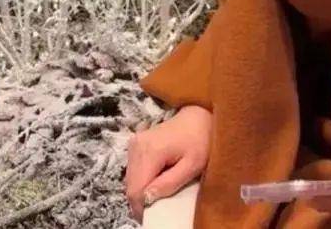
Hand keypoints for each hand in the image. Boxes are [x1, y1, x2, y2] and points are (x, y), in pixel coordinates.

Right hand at [124, 104, 211, 223]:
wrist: (198, 116)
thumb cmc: (201, 140)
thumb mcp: (192, 165)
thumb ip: (169, 183)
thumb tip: (148, 199)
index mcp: (150, 151)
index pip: (136, 190)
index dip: (144, 208)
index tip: (158, 214)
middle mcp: (137, 145)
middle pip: (130, 187)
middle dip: (142, 201)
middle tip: (161, 205)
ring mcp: (135, 143)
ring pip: (129, 180)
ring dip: (142, 191)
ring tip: (160, 192)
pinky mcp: (136, 144)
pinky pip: (133, 171)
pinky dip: (142, 181)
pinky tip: (156, 180)